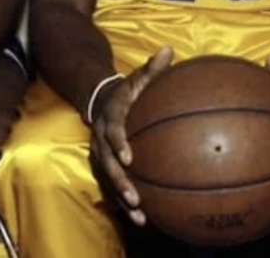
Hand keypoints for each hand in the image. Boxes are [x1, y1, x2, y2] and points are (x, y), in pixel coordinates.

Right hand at [89, 47, 172, 225]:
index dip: (119, 143)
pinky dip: (124, 201)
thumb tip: (169, 50)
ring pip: (108, 179)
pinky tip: (142, 218)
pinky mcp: (104, 165)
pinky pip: (113, 185)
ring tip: (139, 215)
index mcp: (111, 116)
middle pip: (107, 163)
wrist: (100, 100)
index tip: (130, 156)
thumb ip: (152, 68)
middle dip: (120, 181)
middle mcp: (101, 138)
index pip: (112, 130)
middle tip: (135, 196)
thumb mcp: (138, 77)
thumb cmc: (127, 90)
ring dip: (122, 198)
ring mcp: (100, 154)